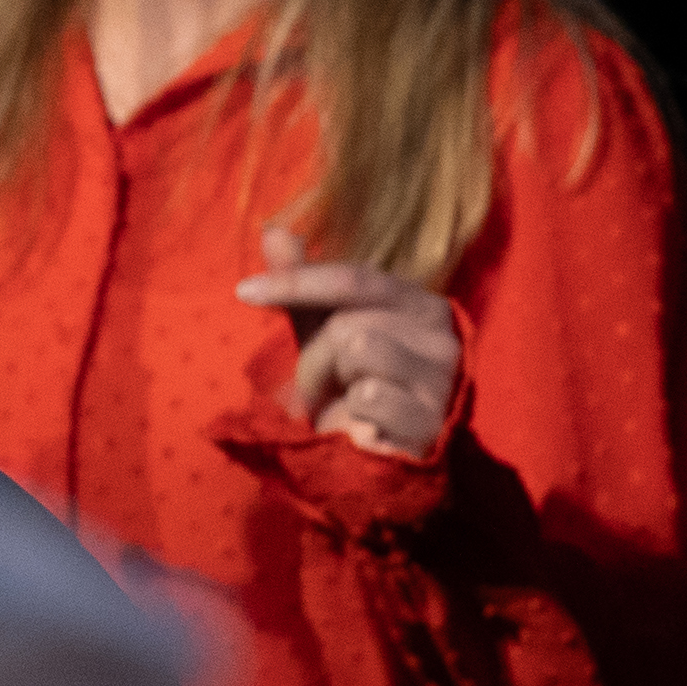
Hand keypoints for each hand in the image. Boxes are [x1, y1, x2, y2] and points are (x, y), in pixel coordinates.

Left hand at [237, 225, 458, 457]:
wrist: (379, 457)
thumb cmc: (350, 387)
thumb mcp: (321, 331)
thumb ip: (302, 284)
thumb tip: (273, 228)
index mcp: (418, 304)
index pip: (353, 278)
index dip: (296, 281)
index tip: (244, 291)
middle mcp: (441, 334)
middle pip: (348, 323)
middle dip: (314, 358)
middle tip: (316, 386)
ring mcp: (442, 378)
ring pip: (359, 349)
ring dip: (329, 384)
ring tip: (339, 403)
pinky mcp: (433, 419)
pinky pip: (371, 396)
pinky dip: (353, 414)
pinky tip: (366, 427)